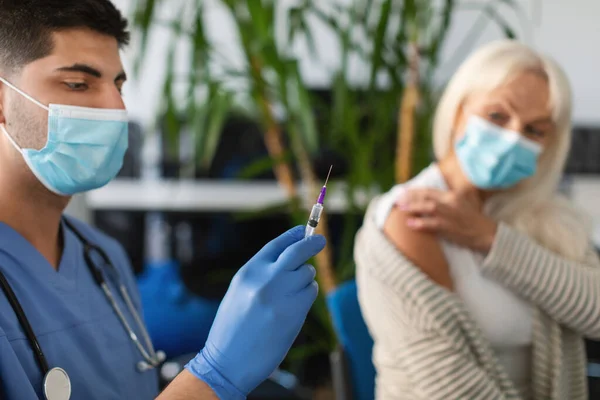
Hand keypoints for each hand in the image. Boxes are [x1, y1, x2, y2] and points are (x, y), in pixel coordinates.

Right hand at [185, 226, 325, 398]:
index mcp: (249, 272)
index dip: (292, 235)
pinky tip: (293, 309)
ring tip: (290, 297)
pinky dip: (307, 297)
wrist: (228, 361)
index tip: (303, 231)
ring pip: (307, 274)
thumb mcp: (240, 291)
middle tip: (320, 241)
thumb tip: (290, 258)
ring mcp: (280, 295)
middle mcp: (265, 279)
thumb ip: (262, 273)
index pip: (276, 245)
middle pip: (298, 251)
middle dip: (312, 244)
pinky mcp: (293, 312)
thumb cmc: (233, 328)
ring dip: (305, 281)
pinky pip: (310, 294)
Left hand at [396, 188, 496, 251]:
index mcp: (453, 195)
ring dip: (413, 208)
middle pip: (426, 198)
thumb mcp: (463, 202)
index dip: (415, 191)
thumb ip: (449, 198)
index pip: (430, 191)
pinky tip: (410, 224)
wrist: (486, 233)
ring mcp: (450, 215)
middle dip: (410, 198)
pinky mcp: (449, 228)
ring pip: (427, 209)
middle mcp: (451, 203)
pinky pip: (432, 225)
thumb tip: (432, 197)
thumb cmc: (474, 219)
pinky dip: (420, 224)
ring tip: (401, 209)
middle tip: (398, 199)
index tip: (404, 191)